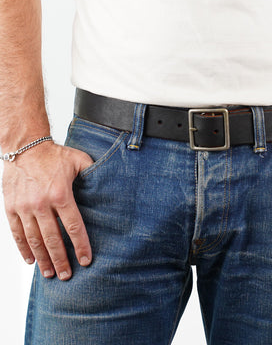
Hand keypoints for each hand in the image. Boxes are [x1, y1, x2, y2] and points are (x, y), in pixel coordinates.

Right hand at [2, 141, 93, 280]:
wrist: (25, 147)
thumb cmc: (55, 155)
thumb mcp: (79, 160)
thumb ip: (93, 174)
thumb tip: (109, 184)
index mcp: (60, 194)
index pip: (73, 227)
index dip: (81, 246)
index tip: (86, 260)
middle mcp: (41, 204)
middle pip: (53, 239)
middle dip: (61, 260)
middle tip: (68, 276)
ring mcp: (24, 208)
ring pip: (34, 240)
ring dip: (43, 259)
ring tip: (50, 274)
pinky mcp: (11, 208)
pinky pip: (17, 233)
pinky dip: (23, 248)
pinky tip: (31, 260)